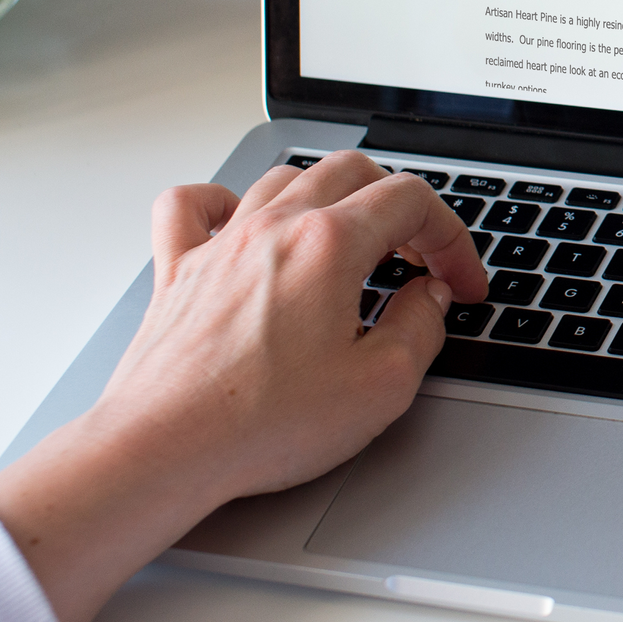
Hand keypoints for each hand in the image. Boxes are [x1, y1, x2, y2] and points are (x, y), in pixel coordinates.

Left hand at [0, 151, 486, 621]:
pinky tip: (241, 222)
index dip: (452, 238)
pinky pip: (192, 205)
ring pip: (284, 178)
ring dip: (330, 198)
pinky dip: (222, 201)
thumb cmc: (259, 424)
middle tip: (417, 258)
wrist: (163, 450)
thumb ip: (421, 327)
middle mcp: (273, 228)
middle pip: (353, 171)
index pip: (412, 202)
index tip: (460, 282)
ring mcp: (220, 244)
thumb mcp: (381, 387)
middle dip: (400, 207)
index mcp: (329, 244)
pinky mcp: (177, 272)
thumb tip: (427, 299)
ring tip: (349, 242)